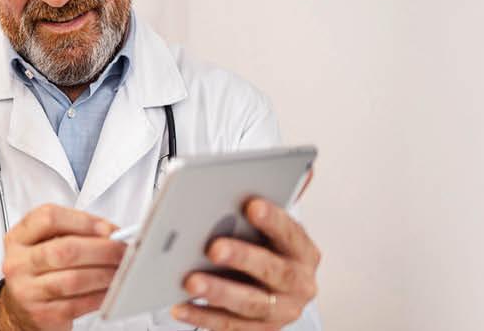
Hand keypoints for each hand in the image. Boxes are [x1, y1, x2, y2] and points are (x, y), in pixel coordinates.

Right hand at [0, 204, 125, 330]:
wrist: (19, 308)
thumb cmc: (40, 270)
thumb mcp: (45, 243)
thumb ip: (74, 232)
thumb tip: (111, 233)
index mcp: (19, 238)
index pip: (48, 218)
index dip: (83, 221)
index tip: (107, 228)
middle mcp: (18, 263)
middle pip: (64, 250)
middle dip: (102, 249)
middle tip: (122, 250)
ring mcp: (26, 291)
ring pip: (74, 279)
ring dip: (105, 274)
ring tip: (120, 270)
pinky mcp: (41, 314)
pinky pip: (78, 304)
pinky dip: (100, 296)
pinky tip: (110, 290)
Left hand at [171, 198, 321, 329]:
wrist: (276, 296)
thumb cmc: (266, 251)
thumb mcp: (275, 228)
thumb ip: (281, 199)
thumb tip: (303, 168)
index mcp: (304, 252)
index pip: (292, 233)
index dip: (274, 220)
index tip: (251, 204)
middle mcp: (299, 284)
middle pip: (273, 271)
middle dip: (243, 257)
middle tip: (214, 246)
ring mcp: (280, 311)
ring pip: (249, 303)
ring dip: (219, 292)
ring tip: (190, 280)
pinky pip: (229, 326)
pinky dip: (203, 318)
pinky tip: (179, 306)